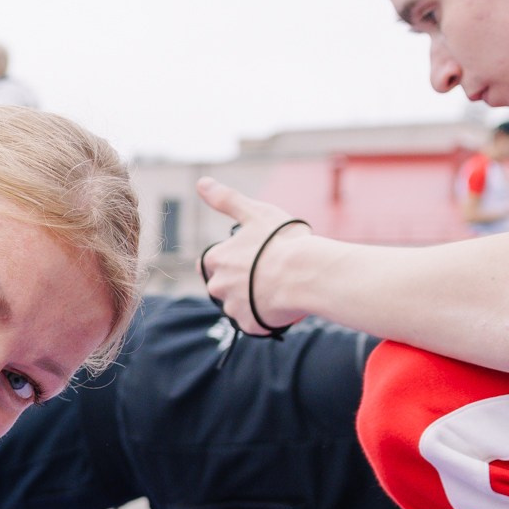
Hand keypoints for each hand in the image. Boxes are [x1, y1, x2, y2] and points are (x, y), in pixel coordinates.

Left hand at [195, 179, 311, 334]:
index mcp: (215, 260)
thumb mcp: (255, 212)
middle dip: (239, 281)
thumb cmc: (282, 240)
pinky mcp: (249, 325)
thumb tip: (201, 183)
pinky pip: (253, 322)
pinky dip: (264, 316)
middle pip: (223, 285)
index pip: (209, 263)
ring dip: (251, 299)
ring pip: (238, 305)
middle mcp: (217, 286)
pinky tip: (280, 304)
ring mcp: (232, 308)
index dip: (229, 260)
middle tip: (267, 272)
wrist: (307, 273)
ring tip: (278, 287)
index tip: (248, 258)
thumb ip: (225, 199)